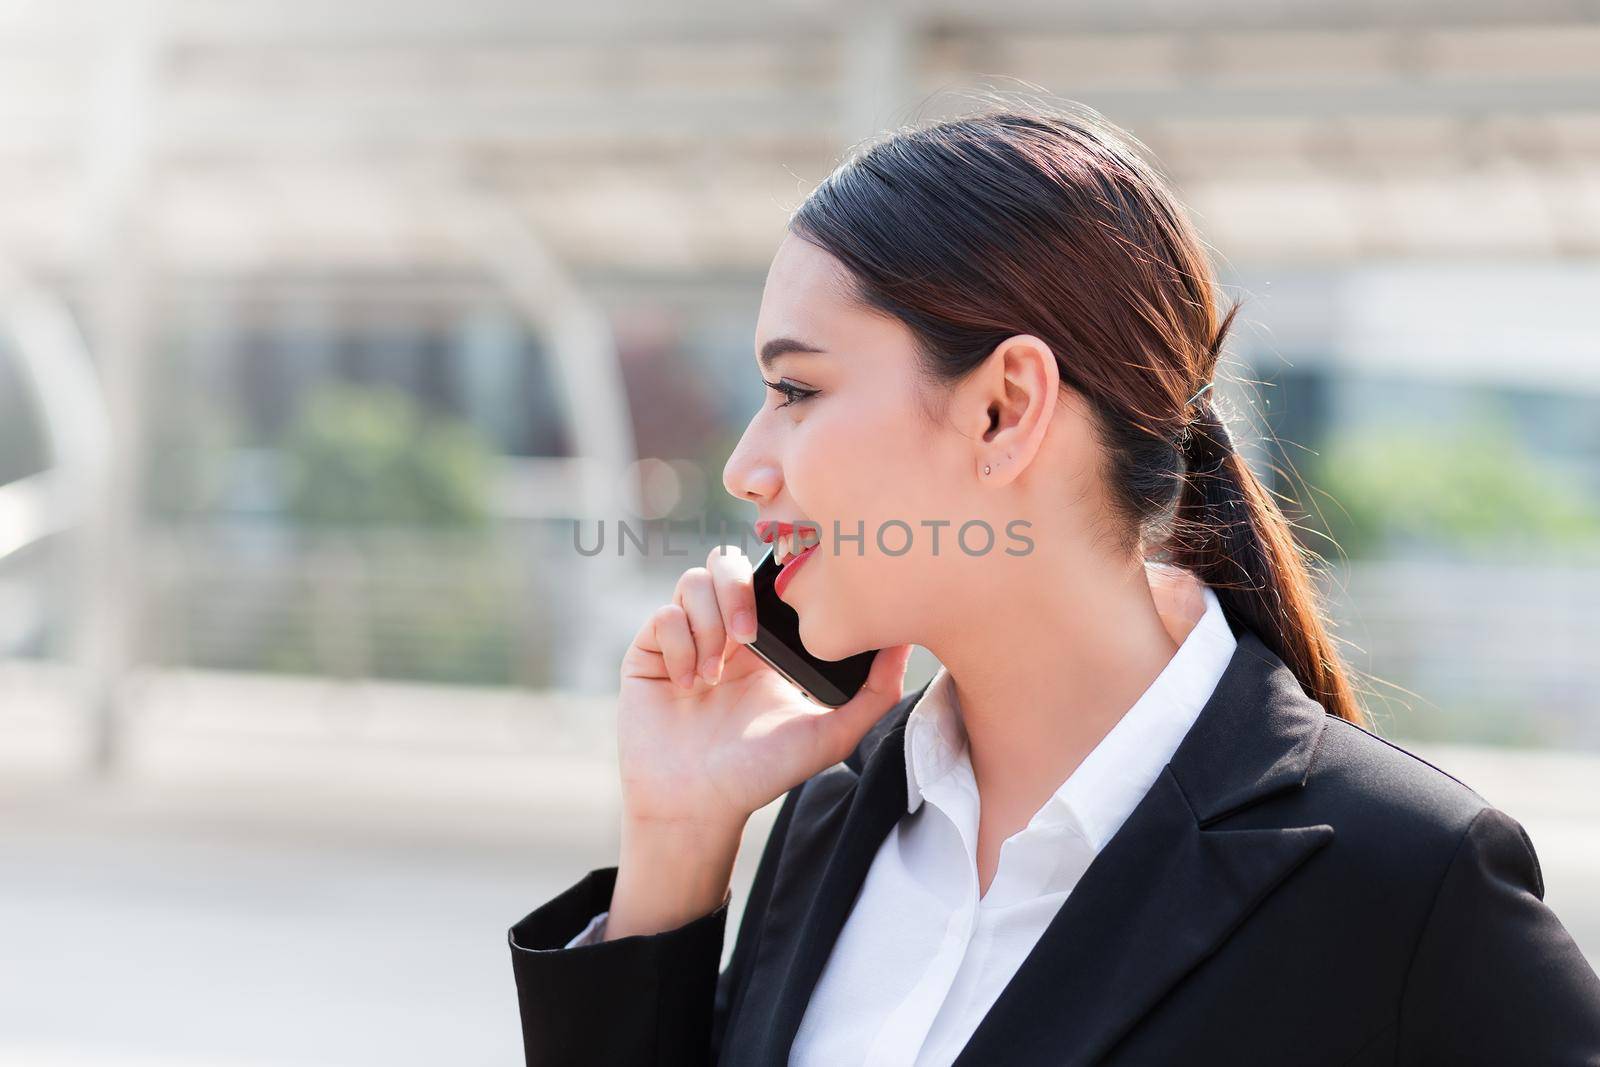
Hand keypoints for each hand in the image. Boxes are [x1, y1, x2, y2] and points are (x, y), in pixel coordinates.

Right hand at [617, 543, 915, 835]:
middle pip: (728, 563)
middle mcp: (725, 633)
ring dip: (709, 622)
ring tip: (715, 675)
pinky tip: (691, 686)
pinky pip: (664, 615)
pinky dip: (680, 646)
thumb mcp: (830, 734)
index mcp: (768, 642)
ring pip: (693, 581)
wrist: (697, 805)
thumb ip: (875, 692)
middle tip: (748, 638)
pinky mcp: (649, 652)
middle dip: (738, 590)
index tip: (788, 594)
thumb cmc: (762, 773)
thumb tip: (907, 641)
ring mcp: (686, 639)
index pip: (771, 577)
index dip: (777, 571)